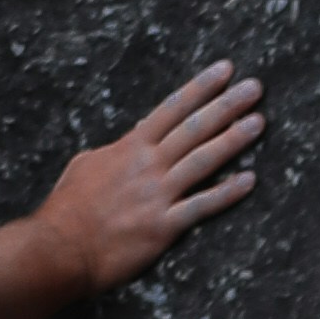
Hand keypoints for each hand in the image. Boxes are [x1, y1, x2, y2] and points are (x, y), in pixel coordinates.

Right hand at [41, 62, 263, 295]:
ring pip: (202, 160)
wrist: (60, 248)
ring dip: (233, 140)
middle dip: (226, 105)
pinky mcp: (163, 226)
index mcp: (129, 147)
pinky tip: (249, 180)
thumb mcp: (84, 166)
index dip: (200, 88)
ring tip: (259, 122)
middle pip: (194, 128)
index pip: (171, 109)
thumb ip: (110, 154)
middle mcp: (148, 165)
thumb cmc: (67, 208)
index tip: (224, 70)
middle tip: (254, 88)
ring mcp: (157, 194)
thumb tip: (123, 147)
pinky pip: (202, 205)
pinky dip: (227, 192)